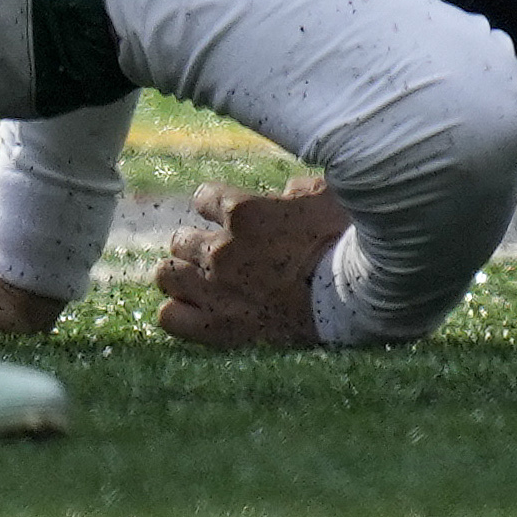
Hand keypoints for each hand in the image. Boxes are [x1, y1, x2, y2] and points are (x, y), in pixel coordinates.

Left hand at [148, 177, 350, 350]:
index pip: (203, 197)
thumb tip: (287, 192)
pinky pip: (170, 318)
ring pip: (167, 275)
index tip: (229, 213)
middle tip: (221, 253)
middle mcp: (219, 250)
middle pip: (180, 239)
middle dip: (197, 243)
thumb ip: (296, 190)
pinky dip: (178, 312)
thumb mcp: (324, 195)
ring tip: (200, 281)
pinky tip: (196, 310)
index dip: (215, 204)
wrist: (350, 296)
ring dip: (181, 275)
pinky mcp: (217, 327)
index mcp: (242, 211)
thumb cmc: (343, 240)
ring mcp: (214, 290)